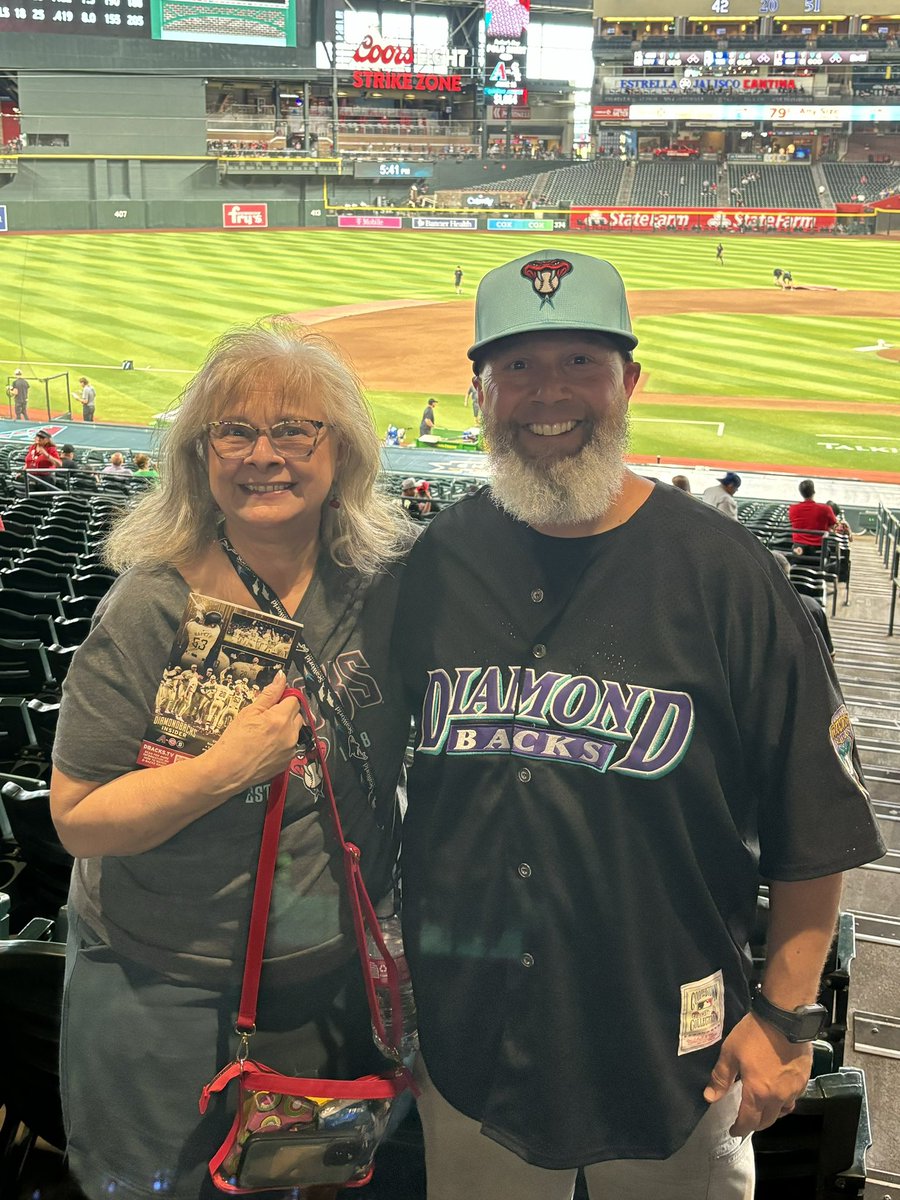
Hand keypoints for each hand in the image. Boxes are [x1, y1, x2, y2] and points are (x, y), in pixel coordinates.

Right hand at [204, 673, 301, 793]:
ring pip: (295, 731)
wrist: (226, 771)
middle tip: (266, 718)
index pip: (294, 699)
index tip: (272, 703)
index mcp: (281, 719)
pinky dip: (282, 743)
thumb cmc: (234, 740)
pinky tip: (266, 747)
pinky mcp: (287, 763)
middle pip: (297, 715)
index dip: (283, 698)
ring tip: (264, 734)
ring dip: (285, 728)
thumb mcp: (249, 712)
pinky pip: (290, 746)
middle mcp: (290, 734)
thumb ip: (269, 694)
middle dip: (285, 713)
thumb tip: (281, 677)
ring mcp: (290, 750)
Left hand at [703, 1013, 812, 1135]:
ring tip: (762, 1108)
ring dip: (771, 1114)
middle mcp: (778, 1096)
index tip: (734, 1130)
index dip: (740, 1128)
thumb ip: (721, 1077)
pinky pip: (793, 1098)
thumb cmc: (755, 1034)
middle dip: (755, 1124)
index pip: (749, 1121)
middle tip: (746, 1121)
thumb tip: (710, 1097)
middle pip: (767, 1121)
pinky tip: (778, 1091)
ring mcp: (793, 1089)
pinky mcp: (803, 1079)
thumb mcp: (730, 1052)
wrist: (784, 1019)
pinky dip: (784, 1100)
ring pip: (783, 1111)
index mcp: (758, 1092)